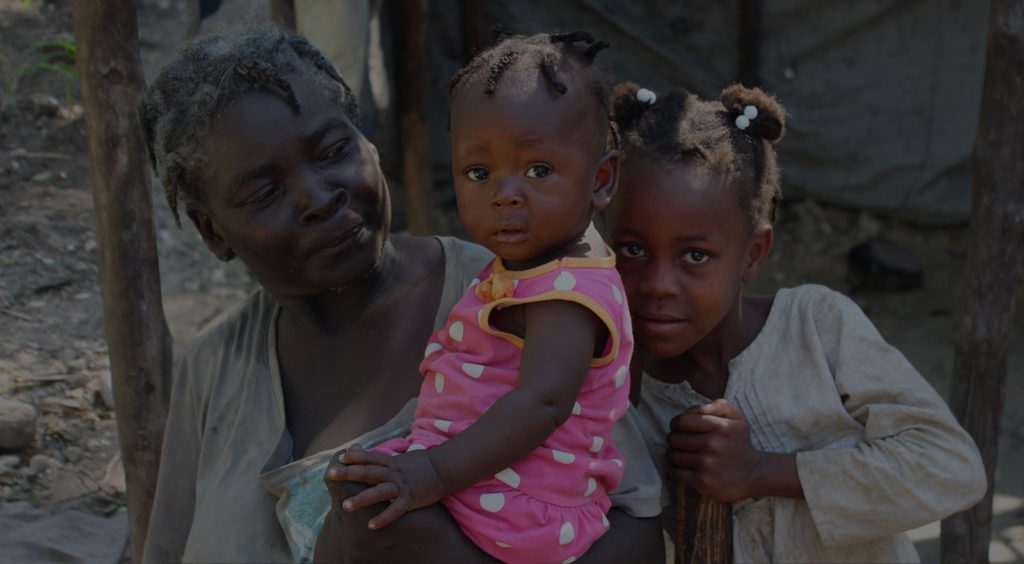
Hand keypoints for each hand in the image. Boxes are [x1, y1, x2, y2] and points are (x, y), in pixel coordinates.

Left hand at [325, 444, 448, 528]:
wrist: (444, 469)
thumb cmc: (423, 464)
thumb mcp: (403, 458)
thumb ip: (387, 459)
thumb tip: (376, 457)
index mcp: (392, 462)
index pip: (370, 457)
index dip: (355, 457)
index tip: (340, 458)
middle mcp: (394, 472)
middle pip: (368, 472)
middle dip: (349, 473)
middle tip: (331, 475)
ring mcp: (401, 486)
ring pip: (378, 491)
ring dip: (362, 499)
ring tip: (346, 506)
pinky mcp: (410, 499)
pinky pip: (395, 510)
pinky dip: (384, 517)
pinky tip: (371, 525)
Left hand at [666, 399, 764, 502]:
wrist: (753, 473)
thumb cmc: (739, 443)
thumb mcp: (737, 419)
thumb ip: (720, 406)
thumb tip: (699, 409)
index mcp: (719, 427)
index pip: (682, 421)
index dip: (676, 423)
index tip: (678, 427)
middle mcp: (712, 445)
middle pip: (675, 439)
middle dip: (674, 439)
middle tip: (680, 442)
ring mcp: (707, 464)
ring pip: (674, 456)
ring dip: (674, 454)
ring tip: (682, 454)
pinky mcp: (702, 481)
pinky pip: (676, 473)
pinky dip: (675, 470)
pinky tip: (682, 467)